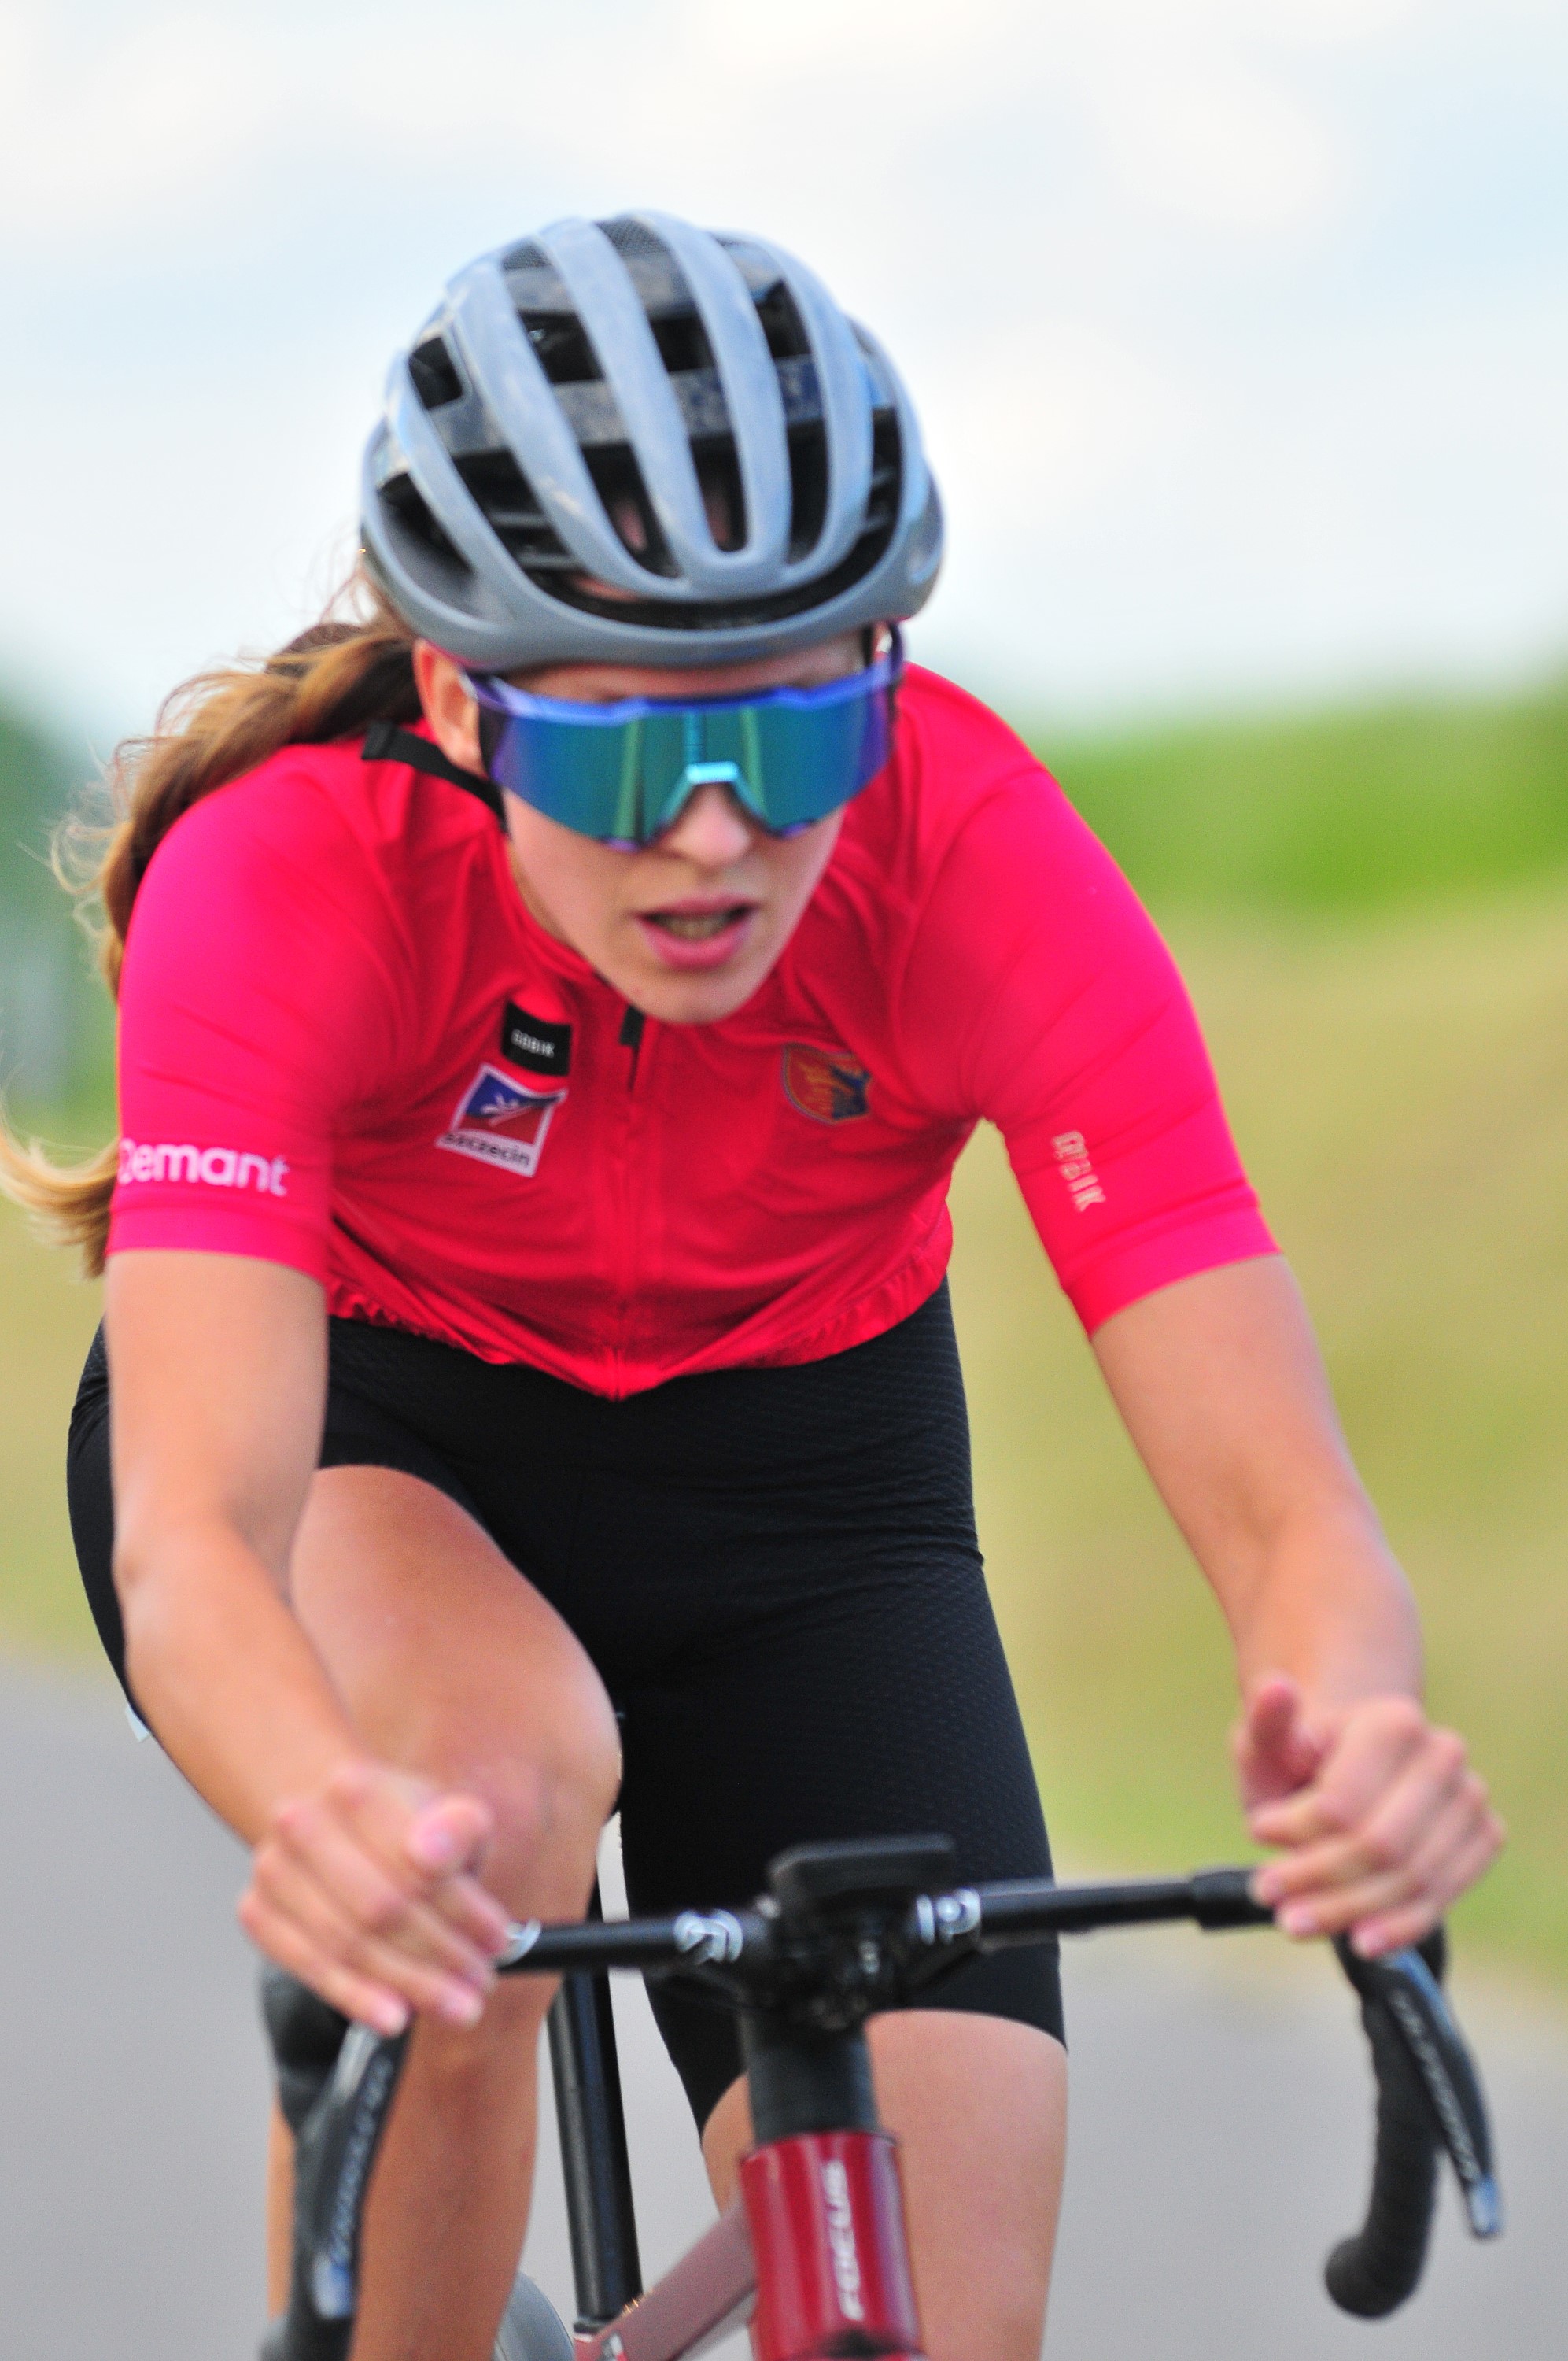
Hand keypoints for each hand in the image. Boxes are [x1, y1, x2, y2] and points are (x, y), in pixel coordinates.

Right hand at [238, 1759, 512, 2034]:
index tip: (496, 1940)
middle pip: (379, 1909)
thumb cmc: (400, 1823)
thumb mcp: (448, 1811)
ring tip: (453, 2005)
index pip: (414, 1864)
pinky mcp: (257, 1912)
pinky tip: (393, 2014)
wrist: (334, 1818)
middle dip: (438, 1957)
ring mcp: (273, 1869)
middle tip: (477, 1984)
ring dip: (406, 1984)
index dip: (462, 1910)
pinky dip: (354, 1996)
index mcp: (354, 1787)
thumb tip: (432, 1854)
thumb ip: (459, 1828)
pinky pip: (308, 1967)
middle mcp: (302, 1823)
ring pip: (345, 1944)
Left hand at [1236, 1674, 1503, 1955]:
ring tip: (1296, 1922)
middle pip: (1378, 1846)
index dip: (1295, 1831)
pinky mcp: (1483, 1838)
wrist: (1352, 1765)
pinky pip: (1442, 1897)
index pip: (1342, 1803)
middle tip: (1268, 1893)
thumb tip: (1276, 1688)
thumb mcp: (1269, 1741)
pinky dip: (1399, 1927)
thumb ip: (1268, 1724)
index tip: (1255, 1833)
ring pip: (1410, 1878)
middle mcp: (1443, 1755)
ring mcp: (1470, 1798)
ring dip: (1349, 1910)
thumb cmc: (1303, 1758)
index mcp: (1393, 1720)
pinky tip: (1362, 1942)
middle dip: (1317, 1878)